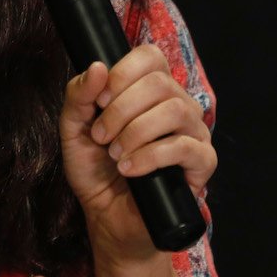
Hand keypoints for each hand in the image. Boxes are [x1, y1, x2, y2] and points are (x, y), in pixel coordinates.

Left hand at [59, 44, 216, 258]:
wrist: (108, 219)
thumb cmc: (95, 171)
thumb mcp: (74, 130)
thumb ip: (79, 96)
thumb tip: (98, 66)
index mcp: (150, 90)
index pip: (150, 57)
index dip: (122, 73)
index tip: (98, 102)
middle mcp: (177, 105)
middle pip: (160, 83)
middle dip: (121, 109)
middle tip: (101, 136)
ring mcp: (194, 132)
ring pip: (175, 110)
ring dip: (136, 132)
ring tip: (116, 155)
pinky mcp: (202, 163)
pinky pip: (185, 147)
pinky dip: (151, 156)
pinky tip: (130, 169)